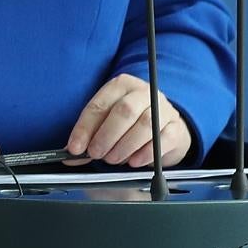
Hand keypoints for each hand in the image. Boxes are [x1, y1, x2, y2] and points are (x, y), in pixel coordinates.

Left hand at [67, 75, 190, 167]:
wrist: (165, 128)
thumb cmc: (130, 123)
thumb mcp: (107, 122)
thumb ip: (90, 136)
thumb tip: (71, 155)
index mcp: (121, 85)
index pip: (99, 105)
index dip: (84, 128)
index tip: (75, 147)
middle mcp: (144, 92)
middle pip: (124, 111)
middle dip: (106, 136)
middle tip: (96, 154)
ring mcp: (163, 108)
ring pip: (144, 125)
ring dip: (124, 146)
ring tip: (113, 159)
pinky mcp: (176, 127)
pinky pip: (162, 140)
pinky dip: (145, 153)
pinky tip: (133, 161)